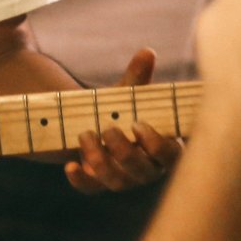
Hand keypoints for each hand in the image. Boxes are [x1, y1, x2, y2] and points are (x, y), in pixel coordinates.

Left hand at [66, 48, 183, 193]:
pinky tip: (70, 165)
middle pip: (142, 171)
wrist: (96, 122)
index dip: (157, 145)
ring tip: (85, 136)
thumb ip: (138, 77)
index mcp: (163, 148)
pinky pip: (91, 189)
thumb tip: (147, 52)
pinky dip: (79, 180)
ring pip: (117, 181)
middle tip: (108, 130)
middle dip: (124, 152)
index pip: (171, 156)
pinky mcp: (99, 183)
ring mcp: (123, 179)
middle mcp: (146, 169)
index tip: (138, 125)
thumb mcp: (129, 94)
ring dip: (100, 160)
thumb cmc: (123, 110)